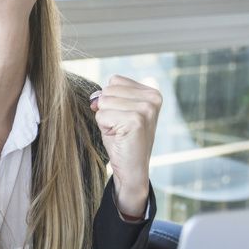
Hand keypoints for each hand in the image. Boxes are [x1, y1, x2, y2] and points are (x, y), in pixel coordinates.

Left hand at [90, 76, 161, 218]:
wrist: (132, 168)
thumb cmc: (123, 140)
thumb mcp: (119, 111)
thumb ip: (111, 96)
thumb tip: (95, 97)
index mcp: (152, 92)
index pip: (115, 80)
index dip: (110, 100)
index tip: (122, 117)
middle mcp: (153, 98)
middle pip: (108, 90)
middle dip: (107, 109)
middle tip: (119, 127)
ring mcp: (146, 109)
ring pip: (104, 102)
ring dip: (105, 119)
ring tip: (119, 131)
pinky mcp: (136, 120)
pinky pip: (102, 115)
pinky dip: (104, 127)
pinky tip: (118, 137)